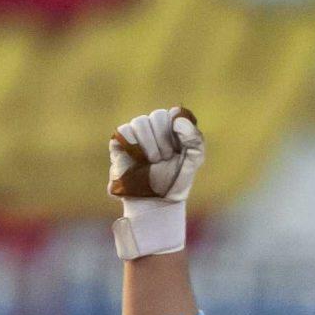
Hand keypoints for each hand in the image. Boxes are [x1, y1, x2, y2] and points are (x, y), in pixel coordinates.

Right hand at [107, 106, 203, 259]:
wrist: (157, 201)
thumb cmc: (176, 180)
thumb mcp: (195, 159)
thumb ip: (195, 138)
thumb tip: (178, 119)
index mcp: (171, 128)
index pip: (173, 113)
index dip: (177, 129)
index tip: (179, 148)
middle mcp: (153, 128)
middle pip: (157, 116)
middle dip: (164, 139)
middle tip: (166, 158)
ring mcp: (135, 135)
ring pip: (140, 122)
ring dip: (150, 143)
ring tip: (154, 161)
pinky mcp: (119, 144)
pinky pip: (124, 131)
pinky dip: (134, 144)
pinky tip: (140, 159)